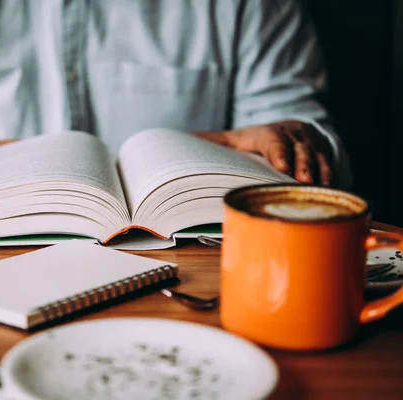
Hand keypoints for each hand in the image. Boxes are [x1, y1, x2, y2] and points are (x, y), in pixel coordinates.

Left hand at [194, 120, 333, 185]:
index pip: (271, 139)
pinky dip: (332, 175)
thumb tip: (184, 141)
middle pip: (298, 148)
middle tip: (302, 182)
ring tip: (319, 188)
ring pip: (317, 155)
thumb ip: (209, 143)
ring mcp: (309, 142)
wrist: (288, 130)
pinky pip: (330, 163)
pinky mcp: (323, 151)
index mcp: (264, 133)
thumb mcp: (230, 141)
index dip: (278, 151)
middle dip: (302, 164)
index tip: (282, 167)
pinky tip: (331, 190)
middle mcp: (290, 134)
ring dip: (320, 171)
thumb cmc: (252, 142)